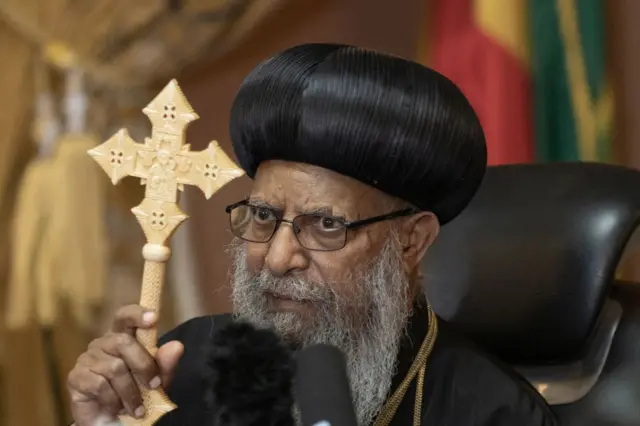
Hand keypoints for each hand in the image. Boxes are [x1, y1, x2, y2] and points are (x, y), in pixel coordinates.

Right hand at [67, 305, 183, 425]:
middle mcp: (103, 343)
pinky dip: (114, 401)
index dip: (138, 314)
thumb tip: (177, 346)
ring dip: (131, 392)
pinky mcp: (76, 378)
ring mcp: (87, 359)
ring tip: (137, 408)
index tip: (154, 318)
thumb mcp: (157, 380)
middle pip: (124, 342)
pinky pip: (100, 385)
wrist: (112, 421)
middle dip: (144, 366)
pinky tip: (117, 408)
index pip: (125, 316)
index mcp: (122, 337)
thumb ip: (165, 364)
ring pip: (115, 368)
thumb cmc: (135, 394)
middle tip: (154, 386)